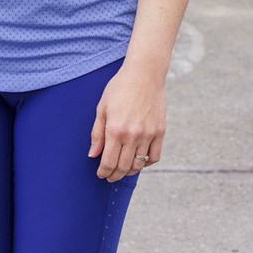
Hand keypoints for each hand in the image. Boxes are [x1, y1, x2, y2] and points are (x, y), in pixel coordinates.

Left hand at [88, 62, 164, 181]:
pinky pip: (154, 156)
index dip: (104, 172)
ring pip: (139, 164)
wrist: (144, 75)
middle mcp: (133, 135)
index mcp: (115, 130)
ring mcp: (148, 134)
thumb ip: (97, 134)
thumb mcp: (102, 108)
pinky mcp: (160, 132)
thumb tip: (93, 155)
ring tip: (123, 170)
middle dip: (115, 175)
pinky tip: (139, 162)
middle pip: (123, 166)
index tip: (101, 174)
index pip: (108, 161)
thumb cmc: (119, 88)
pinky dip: (146, 164)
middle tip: (110, 177)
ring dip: (129, 171)